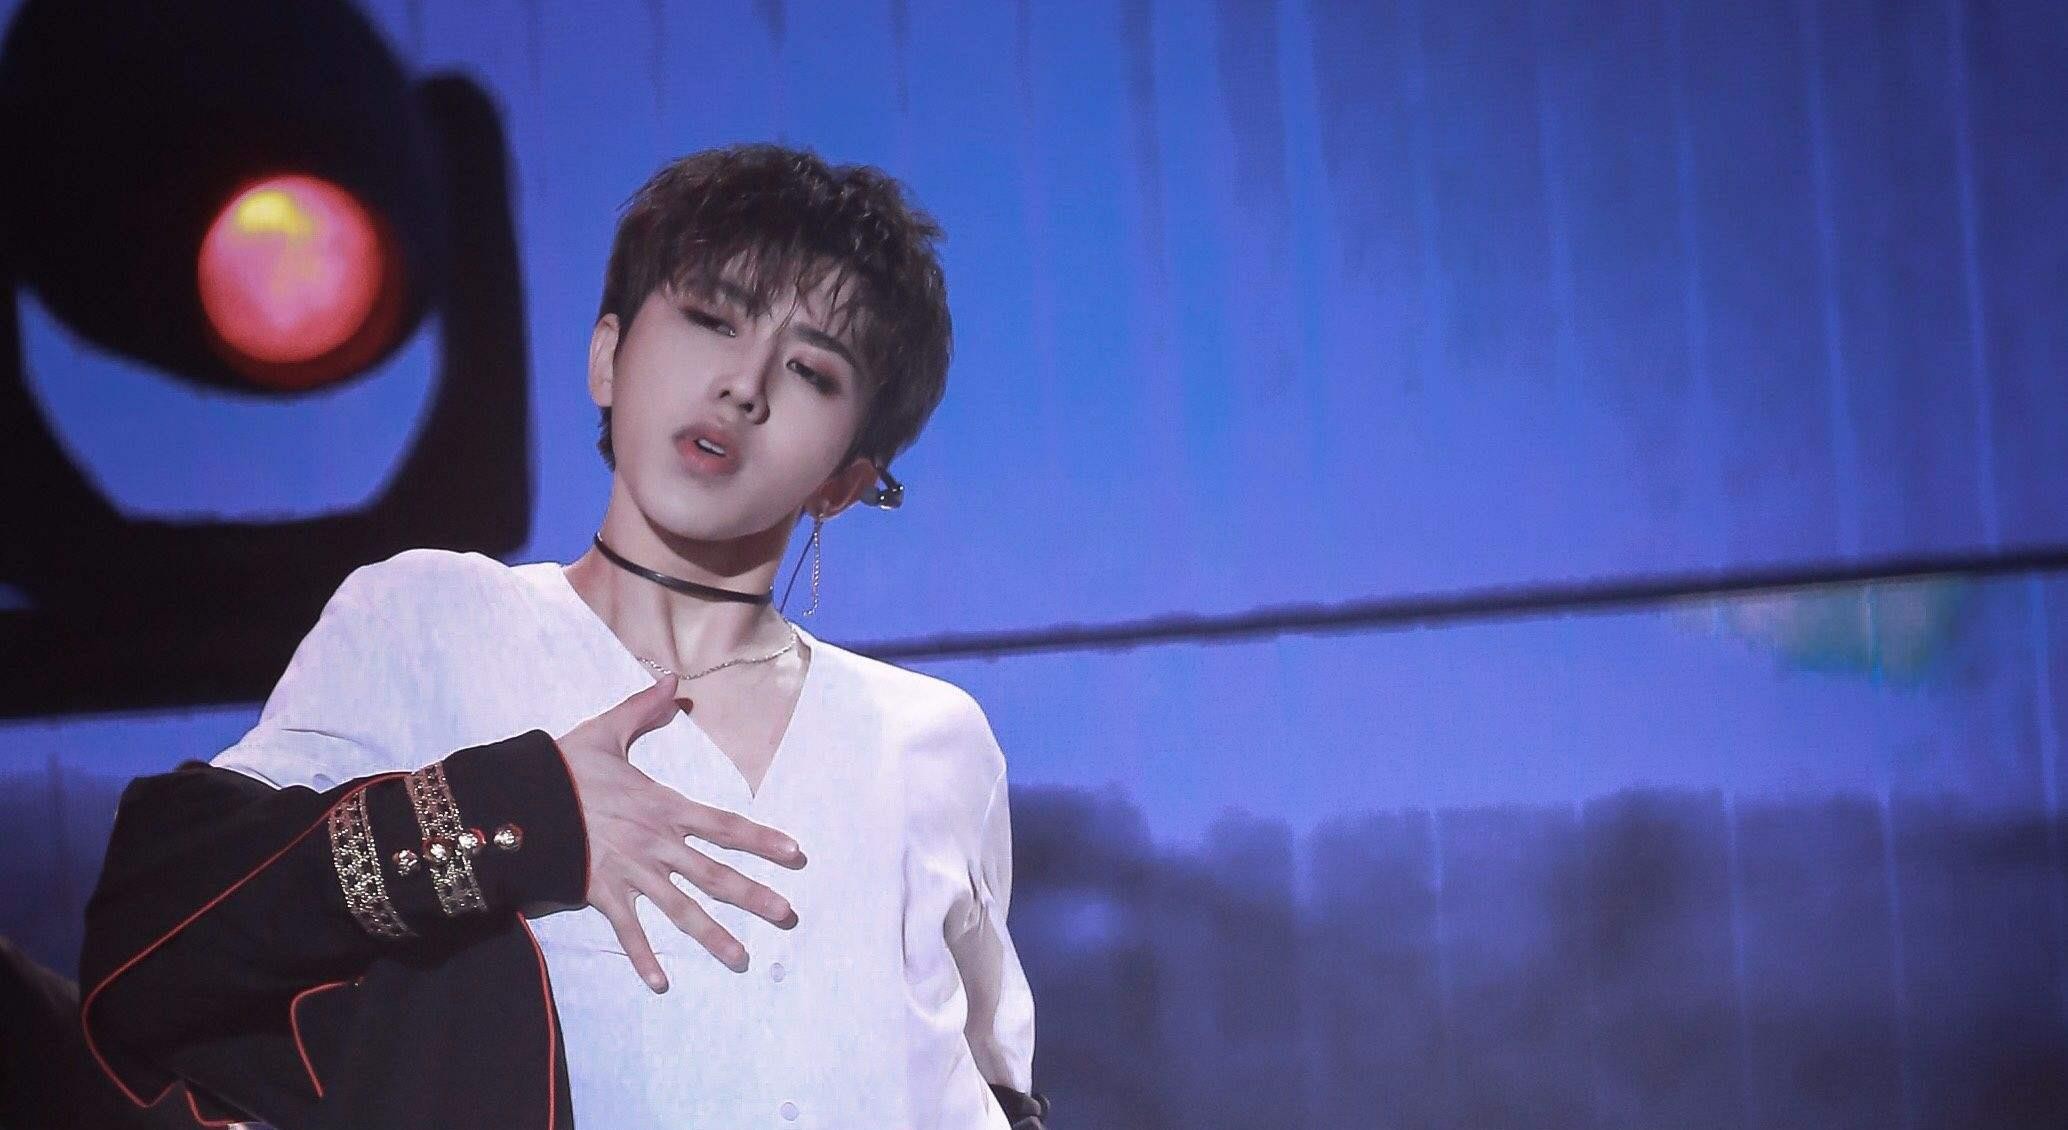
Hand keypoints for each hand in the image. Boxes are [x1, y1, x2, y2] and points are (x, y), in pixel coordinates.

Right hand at [553, 673, 805, 991]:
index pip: (726, 826)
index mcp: (664, 808)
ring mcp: (632, 873)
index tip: (796, 856)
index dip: (763, 841)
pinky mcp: (603, 894)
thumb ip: (643, 710)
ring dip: (713, 937)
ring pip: (682, 910)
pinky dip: (643, 958)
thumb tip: (672, 679)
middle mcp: (657, 845)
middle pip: (716, 876)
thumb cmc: (564, 768)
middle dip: (755, 897)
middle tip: (788, 917)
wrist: (518, 800)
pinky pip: (628, 930)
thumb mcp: (606, 732)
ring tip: (743, 960)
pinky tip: (662, 984)